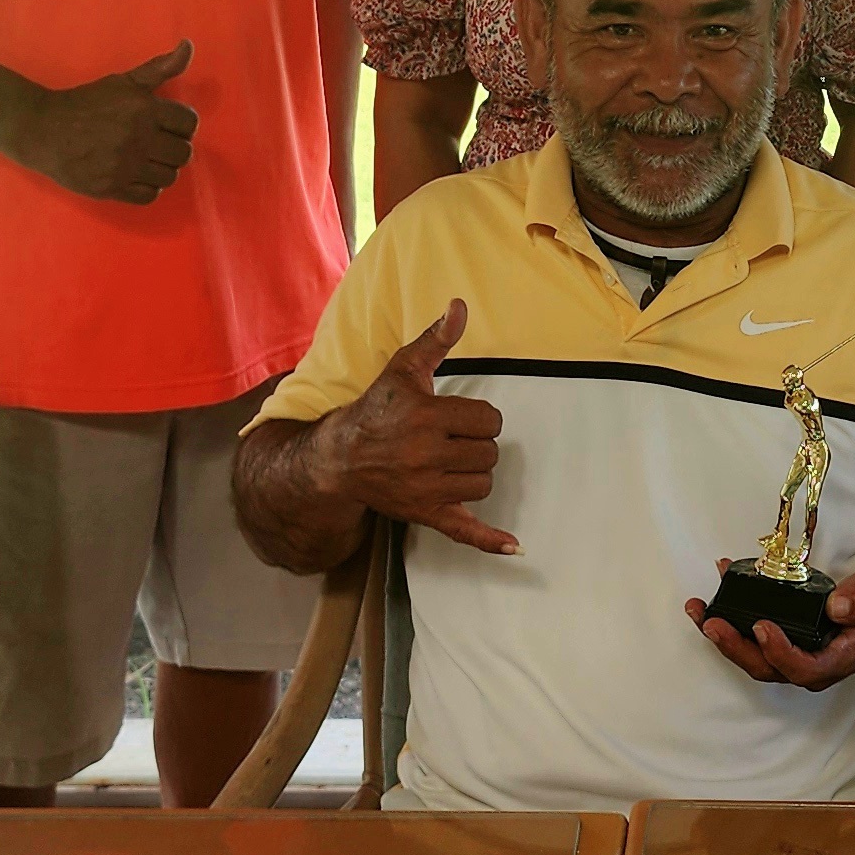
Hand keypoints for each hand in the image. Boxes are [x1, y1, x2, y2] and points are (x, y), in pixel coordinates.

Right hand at [24, 42, 197, 204]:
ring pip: (169, 177)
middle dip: (173, 147)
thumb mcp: (124, 81)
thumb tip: (188, 45)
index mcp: (145, 109)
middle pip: (183, 153)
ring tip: (147, 160)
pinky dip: (147, 188)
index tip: (167, 124)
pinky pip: (149, 196)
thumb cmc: (86, 102)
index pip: (189, 123)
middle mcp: (139, 139)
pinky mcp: (112, 188)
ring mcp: (126, 167)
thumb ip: (160, 67)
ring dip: (162, 168)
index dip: (181, 123)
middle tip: (156, 143)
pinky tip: (135, 175)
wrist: (44, 130)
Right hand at [323, 301, 513, 554]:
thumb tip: (459, 307)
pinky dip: (490, 541)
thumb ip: (435, 340)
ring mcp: (426, 490)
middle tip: (450, 439)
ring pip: (483, 485)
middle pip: (489, 454)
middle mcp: (427, 456)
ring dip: (474, 474)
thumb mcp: (403, 368)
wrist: (340, 459)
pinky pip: (464, 532)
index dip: (479, 417)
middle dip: (476, 444)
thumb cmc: (376, 410)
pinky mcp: (425, 514)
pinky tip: (514, 547)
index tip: (458, 416)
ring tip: (450, 462)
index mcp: (427, 418)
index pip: (488, 420)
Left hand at [687, 561, 854, 692]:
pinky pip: (751, 637)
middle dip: (733, 646)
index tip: (762, 626)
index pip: (800, 668)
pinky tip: (715, 594)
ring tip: (698, 608)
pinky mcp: (782, 642)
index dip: (778, 651)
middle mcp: (808, 665)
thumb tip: (836, 606)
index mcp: (833, 662)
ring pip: (751, 655)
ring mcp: (793, 656)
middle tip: (710, 622)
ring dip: (721, 634)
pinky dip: (730, 617)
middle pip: (764, 667)